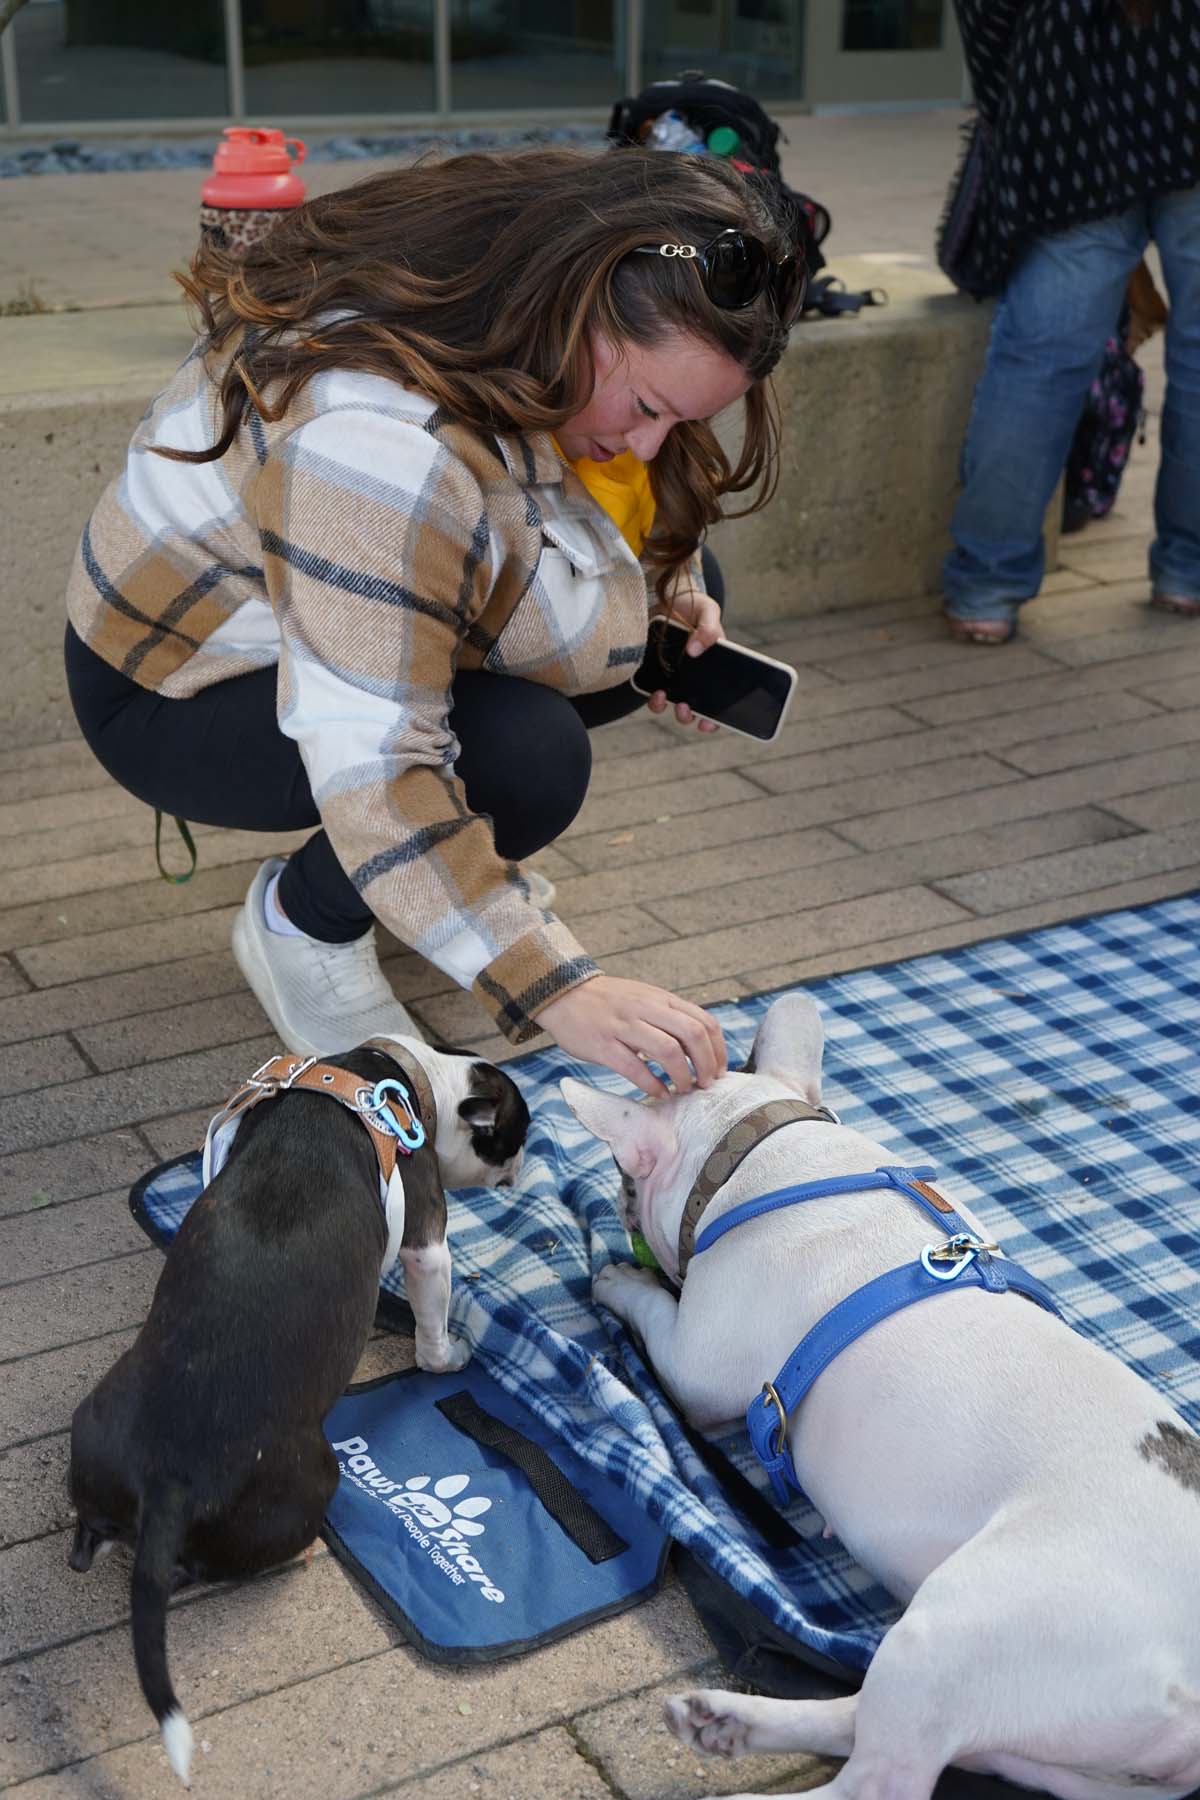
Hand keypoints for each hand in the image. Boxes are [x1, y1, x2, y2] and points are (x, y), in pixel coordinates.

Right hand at [538, 975, 726, 1097]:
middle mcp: (647, 1010)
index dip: (718, 1049)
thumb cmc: (609, 1001)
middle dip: (706, 1064)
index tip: (719, 1069)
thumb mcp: (644, 998)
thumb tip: (699, 1046)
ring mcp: (625, 1027)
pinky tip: (659, 1093)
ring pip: (668, 1051)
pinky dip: (653, 1085)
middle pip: (692, 1035)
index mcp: (660, 999)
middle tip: (706, 1084)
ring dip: (683, 1076)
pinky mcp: (604, 1045)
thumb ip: (669, 1016)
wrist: (564, 994)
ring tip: (684, 1089)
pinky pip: (635, 1068)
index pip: (703, 1021)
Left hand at [648, 572, 721, 732]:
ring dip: (668, 709)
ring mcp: (670, 676)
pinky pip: (651, 692)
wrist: (664, 595)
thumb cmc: (692, 604)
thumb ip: (709, 628)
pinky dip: (653, 697)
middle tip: (685, 708)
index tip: (708, 723)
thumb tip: (695, 650)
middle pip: (692, 708)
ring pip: (669, 704)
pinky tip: (655, 690)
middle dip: (688, 716)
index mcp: (712, 667)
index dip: (715, 717)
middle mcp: (691, 677)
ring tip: (665, 698)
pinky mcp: (651, 671)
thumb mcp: (707, 610)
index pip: (717, 701)